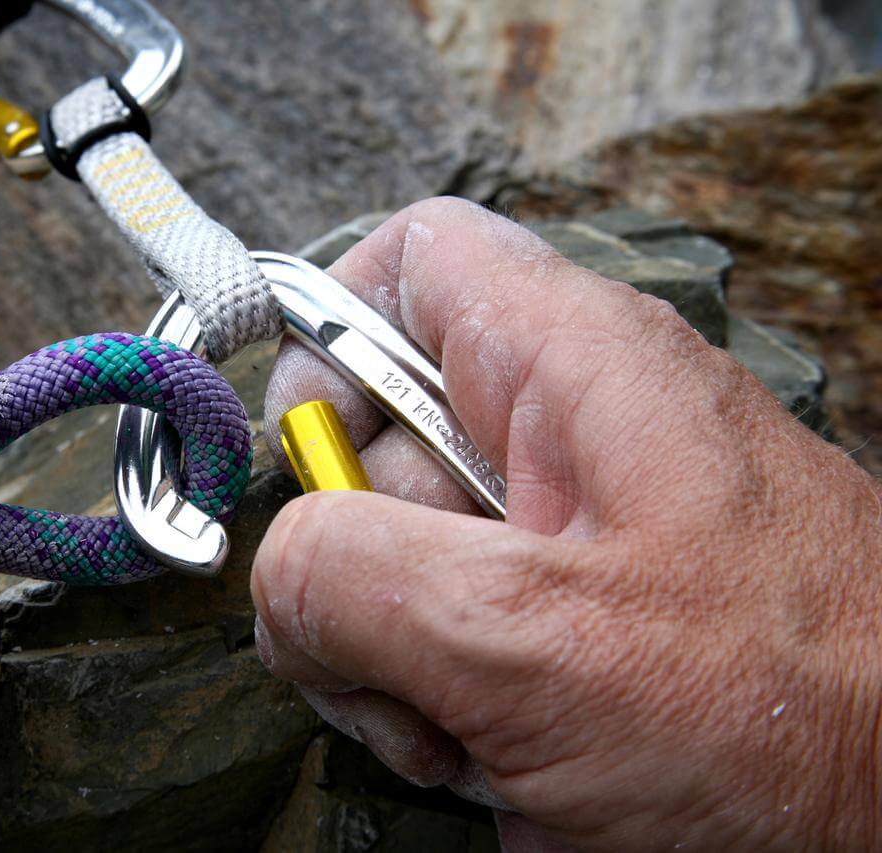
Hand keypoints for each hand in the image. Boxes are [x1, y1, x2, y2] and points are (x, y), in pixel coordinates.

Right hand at [251, 198, 881, 848]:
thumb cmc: (792, 722)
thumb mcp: (524, 637)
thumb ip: (352, 576)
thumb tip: (283, 577)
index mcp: (574, 366)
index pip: (412, 263)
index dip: (328, 336)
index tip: (301, 454)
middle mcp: (572, 435)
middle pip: (380, 445)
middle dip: (353, 567)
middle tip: (395, 665)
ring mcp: (572, 537)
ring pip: (402, 564)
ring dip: (398, 664)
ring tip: (471, 738)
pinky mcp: (576, 623)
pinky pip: (454, 642)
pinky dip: (449, 709)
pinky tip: (505, 763)